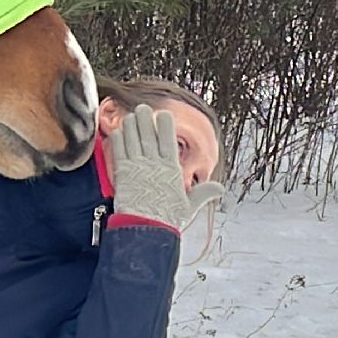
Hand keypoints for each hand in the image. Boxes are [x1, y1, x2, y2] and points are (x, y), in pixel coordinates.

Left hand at [107, 104, 222, 228]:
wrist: (146, 230)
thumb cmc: (168, 219)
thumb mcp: (190, 205)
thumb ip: (203, 192)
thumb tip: (220, 188)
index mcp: (171, 168)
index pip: (168, 140)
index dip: (165, 125)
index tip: (162, 114)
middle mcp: (154, 164)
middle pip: (148, 135)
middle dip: (145, 119)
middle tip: (142, 107)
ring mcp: (137, 167)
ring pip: (132, 139)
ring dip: (130, 126)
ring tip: (129, 116)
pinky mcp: (122, 173)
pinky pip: (119, 151)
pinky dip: (117, 140)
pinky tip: (117, 132)